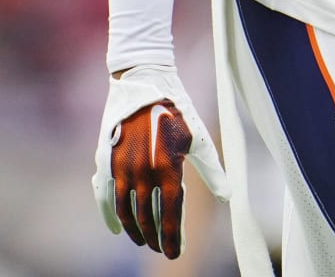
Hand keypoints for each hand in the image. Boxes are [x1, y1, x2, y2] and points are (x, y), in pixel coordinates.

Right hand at [92, 64, 228, 257]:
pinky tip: (116, 229)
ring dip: (135, 230)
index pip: (171, 216)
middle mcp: (143, 171)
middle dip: (156, 237)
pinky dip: (110, 215)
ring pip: (126, 210)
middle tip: (163, 249)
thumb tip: (228, 198)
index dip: (173, 238)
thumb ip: (213, 171)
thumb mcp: (200, 138)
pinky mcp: (106, 159)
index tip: (175, 253)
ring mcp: (121, 166)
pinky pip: (105, 195)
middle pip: (148, 217)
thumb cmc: (177, 109)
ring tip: (144, 241)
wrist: (143, 80)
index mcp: (168, 167)